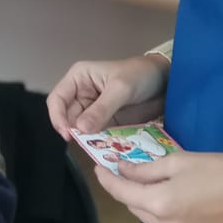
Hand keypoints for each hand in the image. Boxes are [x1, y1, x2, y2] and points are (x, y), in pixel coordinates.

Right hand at [47, 55, 167, 139]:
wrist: (165, 82)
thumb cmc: (140, 75)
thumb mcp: (121, 88)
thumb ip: (101, 109)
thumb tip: (81, 129)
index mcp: (79, 79)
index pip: (57, 99)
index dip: (57, 117)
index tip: (68, 134)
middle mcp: (82, 94)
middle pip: (68, 117)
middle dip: (74, 131)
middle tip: (85, 143)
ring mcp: (94, 110)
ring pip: (81, 129)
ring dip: (87, 139)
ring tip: (97, 147)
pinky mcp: (106, 122)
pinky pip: (97, 135)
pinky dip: (99, 142)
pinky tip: (106, 148)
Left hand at [93, 151, 222, 222]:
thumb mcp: (182, 162)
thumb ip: (147, 169)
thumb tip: (123, 170)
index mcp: (160, 205)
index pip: (122, 193)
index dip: (108, 179)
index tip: (100, 168)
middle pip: (137, 208)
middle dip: (131, 190)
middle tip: (129, 171)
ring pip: (154, 220)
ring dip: (151, 204)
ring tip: (159, 185)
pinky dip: (169, 217)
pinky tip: (181, 203)